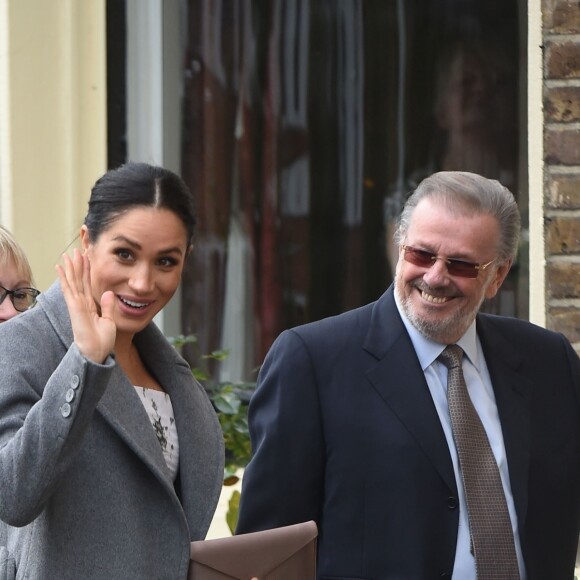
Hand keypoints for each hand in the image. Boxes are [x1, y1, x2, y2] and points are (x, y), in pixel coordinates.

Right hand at [56, 248, 115, 362]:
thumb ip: (108, 306)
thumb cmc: (101, 341)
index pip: (88, 284)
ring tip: (68, 253)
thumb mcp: (109, 321)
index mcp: (89, 306)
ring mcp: (76, 304)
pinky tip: (60, 267)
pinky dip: (64, 277)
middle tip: (76, 250)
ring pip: (72, 281)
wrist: (96, 353)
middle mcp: (81, 303)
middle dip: (78, 265)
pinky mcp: (74, 307)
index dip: (87, 271)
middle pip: (79, 280)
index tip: (87, 259)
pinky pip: (69, 289)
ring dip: (71, 267)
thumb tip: (110, 293)